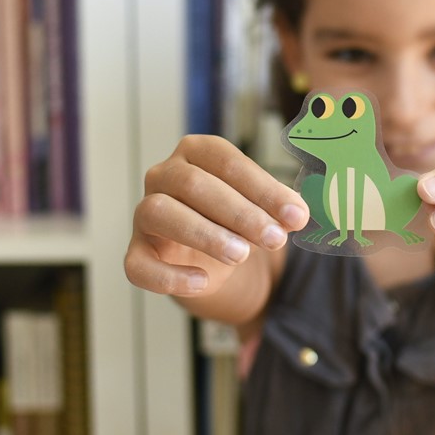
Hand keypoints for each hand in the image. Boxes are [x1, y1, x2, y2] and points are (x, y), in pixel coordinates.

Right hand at [124, 135, 308, 299]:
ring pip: (160, 213)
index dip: (263, 188)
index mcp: (197, 153)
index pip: (226, 161)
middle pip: (194, 184)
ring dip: (205, 234)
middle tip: (274, 238)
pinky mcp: (137, 252)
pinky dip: (170, 276)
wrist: (212, 257)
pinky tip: (203, 281)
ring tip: (242, 254)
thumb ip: (278, 208)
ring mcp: (145, 213)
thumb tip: (297, 214)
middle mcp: (164, 175)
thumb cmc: (236, 220)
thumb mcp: (262, 209)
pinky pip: (139, 264)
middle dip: (240, 213)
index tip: (296, 216)